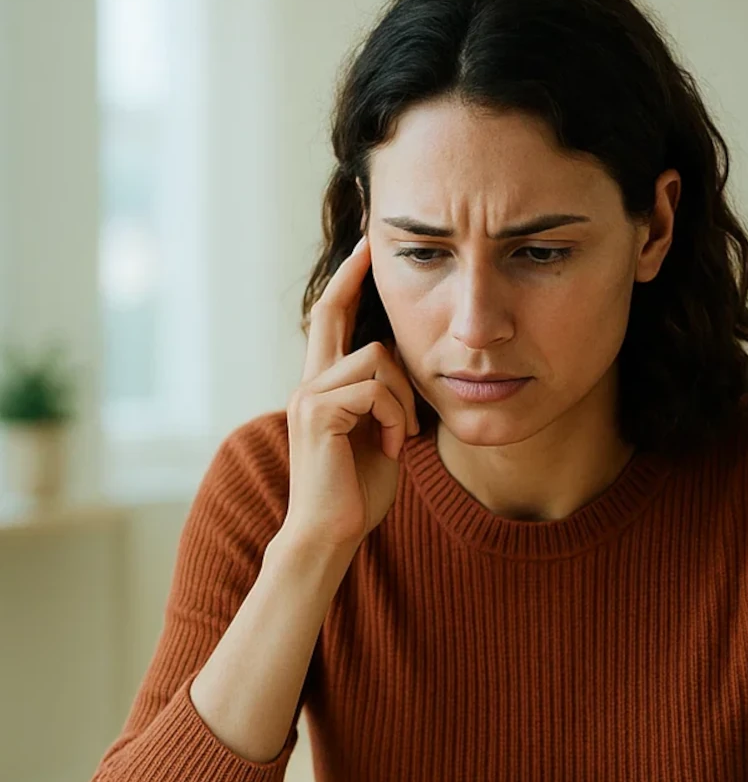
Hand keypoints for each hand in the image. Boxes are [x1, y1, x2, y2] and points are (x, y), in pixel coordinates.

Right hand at [283, 234, 422, 552]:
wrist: (331, 533)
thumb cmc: (358, 492)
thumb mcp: (382, 435)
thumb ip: (385, 402)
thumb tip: (407, 375)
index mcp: (324, 386)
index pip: (330, 320)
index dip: (346, 282)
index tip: (364, 247)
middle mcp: (308, 383)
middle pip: (333, 313)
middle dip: (355, 280)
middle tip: (373, 253)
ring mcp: (309, 395)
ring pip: (377, 358)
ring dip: (405, 397)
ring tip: (404, 434)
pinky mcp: (318, 413)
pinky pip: (377, 390)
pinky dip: (399, 418)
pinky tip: (396, 446)